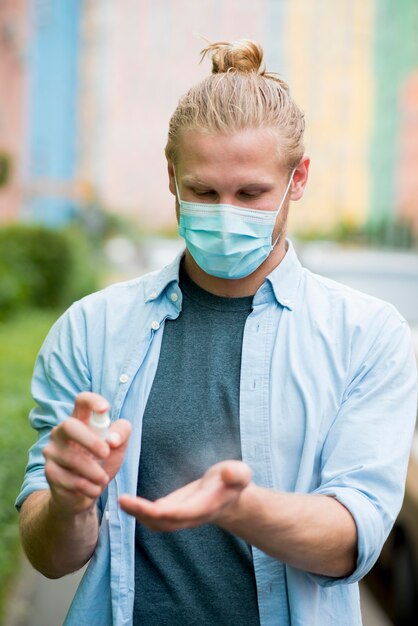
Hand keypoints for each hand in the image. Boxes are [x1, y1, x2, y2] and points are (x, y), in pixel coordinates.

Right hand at [42, 392, 130, 515]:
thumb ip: (122, 434)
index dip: (92, 401)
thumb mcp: (117, 447)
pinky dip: (87, 486)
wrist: (84, 493)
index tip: (105, 409)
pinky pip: (69, 479)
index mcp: (80, 420)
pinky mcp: (49, 471)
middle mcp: (61, 432)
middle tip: (106, 453)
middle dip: (90, 440)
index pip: (81, 401)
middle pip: (69, 426)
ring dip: (93, 471)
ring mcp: (52, 451)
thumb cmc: (101, 462)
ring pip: (72, 458)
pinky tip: (94, 489)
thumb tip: (113, 439)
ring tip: (104, 479)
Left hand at [118, 460, 251, 530]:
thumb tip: (227, 471)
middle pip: (163, 522)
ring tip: (121, 501)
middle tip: (121, 500)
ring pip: (156, 523)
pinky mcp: (175, 511)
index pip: (179, 513)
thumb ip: (236, 473)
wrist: (232, 496)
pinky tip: (129, 502)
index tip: (140, 502)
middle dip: (141, 513)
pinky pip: (155, 517)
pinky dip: (140, 512)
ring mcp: (181, 516)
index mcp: (204, 507)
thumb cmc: (234, 481)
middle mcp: (190, 517)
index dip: (158, 510)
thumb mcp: (240, 474)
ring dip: (138, 514)